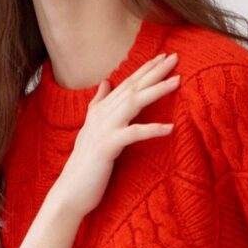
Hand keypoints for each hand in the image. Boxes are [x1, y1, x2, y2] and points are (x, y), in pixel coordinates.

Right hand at [48, 50, 179, 220]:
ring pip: (134, 103)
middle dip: (154, 71)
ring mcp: (104, 129)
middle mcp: (102, 115)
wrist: (70, 191)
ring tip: (177, 81)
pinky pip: (133, 134)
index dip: (145, 69)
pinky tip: (170, 128)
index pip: (126, 84)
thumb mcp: (92, 129)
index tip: (163, 56)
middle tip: (174, 57)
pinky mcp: (107, 147)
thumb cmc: (85, 165)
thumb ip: (99, 104)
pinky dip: (152, 129)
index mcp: (100, 110)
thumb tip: (106, 82)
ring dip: (156, 90)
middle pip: (132, 87)